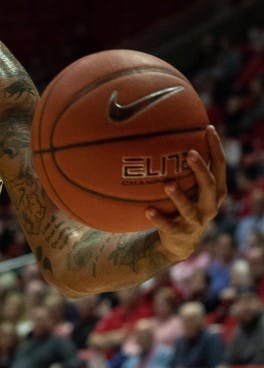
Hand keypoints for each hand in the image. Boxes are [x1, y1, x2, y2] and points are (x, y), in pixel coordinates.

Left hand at [148, 125, 227, 260]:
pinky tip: (147, 210)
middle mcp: (209, 205)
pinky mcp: (180, 234)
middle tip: (190, 153)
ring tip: (168, 185)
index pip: (219, 167)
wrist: (178, 240)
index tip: (207, 128)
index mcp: (214, 191)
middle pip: (210, 186)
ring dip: (179, 196)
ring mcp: (196, 221)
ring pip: (190, 209)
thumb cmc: (181, 202)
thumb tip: (162, 127)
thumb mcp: (186, 183)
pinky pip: (168, 226)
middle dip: (201, 170)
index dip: (216, 148)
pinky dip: (158, 218)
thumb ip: (180, 162)